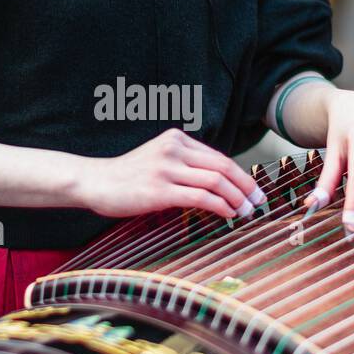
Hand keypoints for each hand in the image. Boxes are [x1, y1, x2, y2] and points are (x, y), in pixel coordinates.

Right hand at [77, 128, 266, 220]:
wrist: (95, 182)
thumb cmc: (127, 176)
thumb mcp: (158, 160)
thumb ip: (184, 165)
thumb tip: (217, 184)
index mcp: (176, 139)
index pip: (218, 157)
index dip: (241, 175)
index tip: (253, 190)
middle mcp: (174, 149)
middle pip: (223, 167)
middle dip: (246, 186)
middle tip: (258, 201)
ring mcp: (166, 168)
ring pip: (215, 181)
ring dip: (236, 198)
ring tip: (245, 212)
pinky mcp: (160, 190)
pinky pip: (200, 197)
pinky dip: (220, 206)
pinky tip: (228, 215)